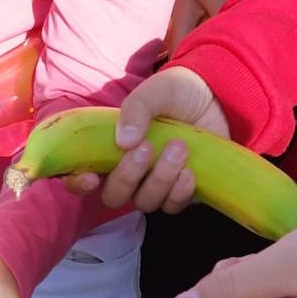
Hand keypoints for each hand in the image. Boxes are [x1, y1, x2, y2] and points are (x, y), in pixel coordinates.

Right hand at [66, 67, 228, 213]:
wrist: (219, 96)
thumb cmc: (178, 93)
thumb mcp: (156, 90)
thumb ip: (136, 109)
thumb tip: (124, 141)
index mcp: (110, 149)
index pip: (80, 177)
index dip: (77, 184)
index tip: (90, 178)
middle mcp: (128, 173)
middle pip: (113, 197)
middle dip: (127, 177)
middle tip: (148, 147)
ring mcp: (153, 186)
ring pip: (144, 202)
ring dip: (160, 179)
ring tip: (179, 148)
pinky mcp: (179, 194)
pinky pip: (171, 207)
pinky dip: (179, 193)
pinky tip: (189, 173)